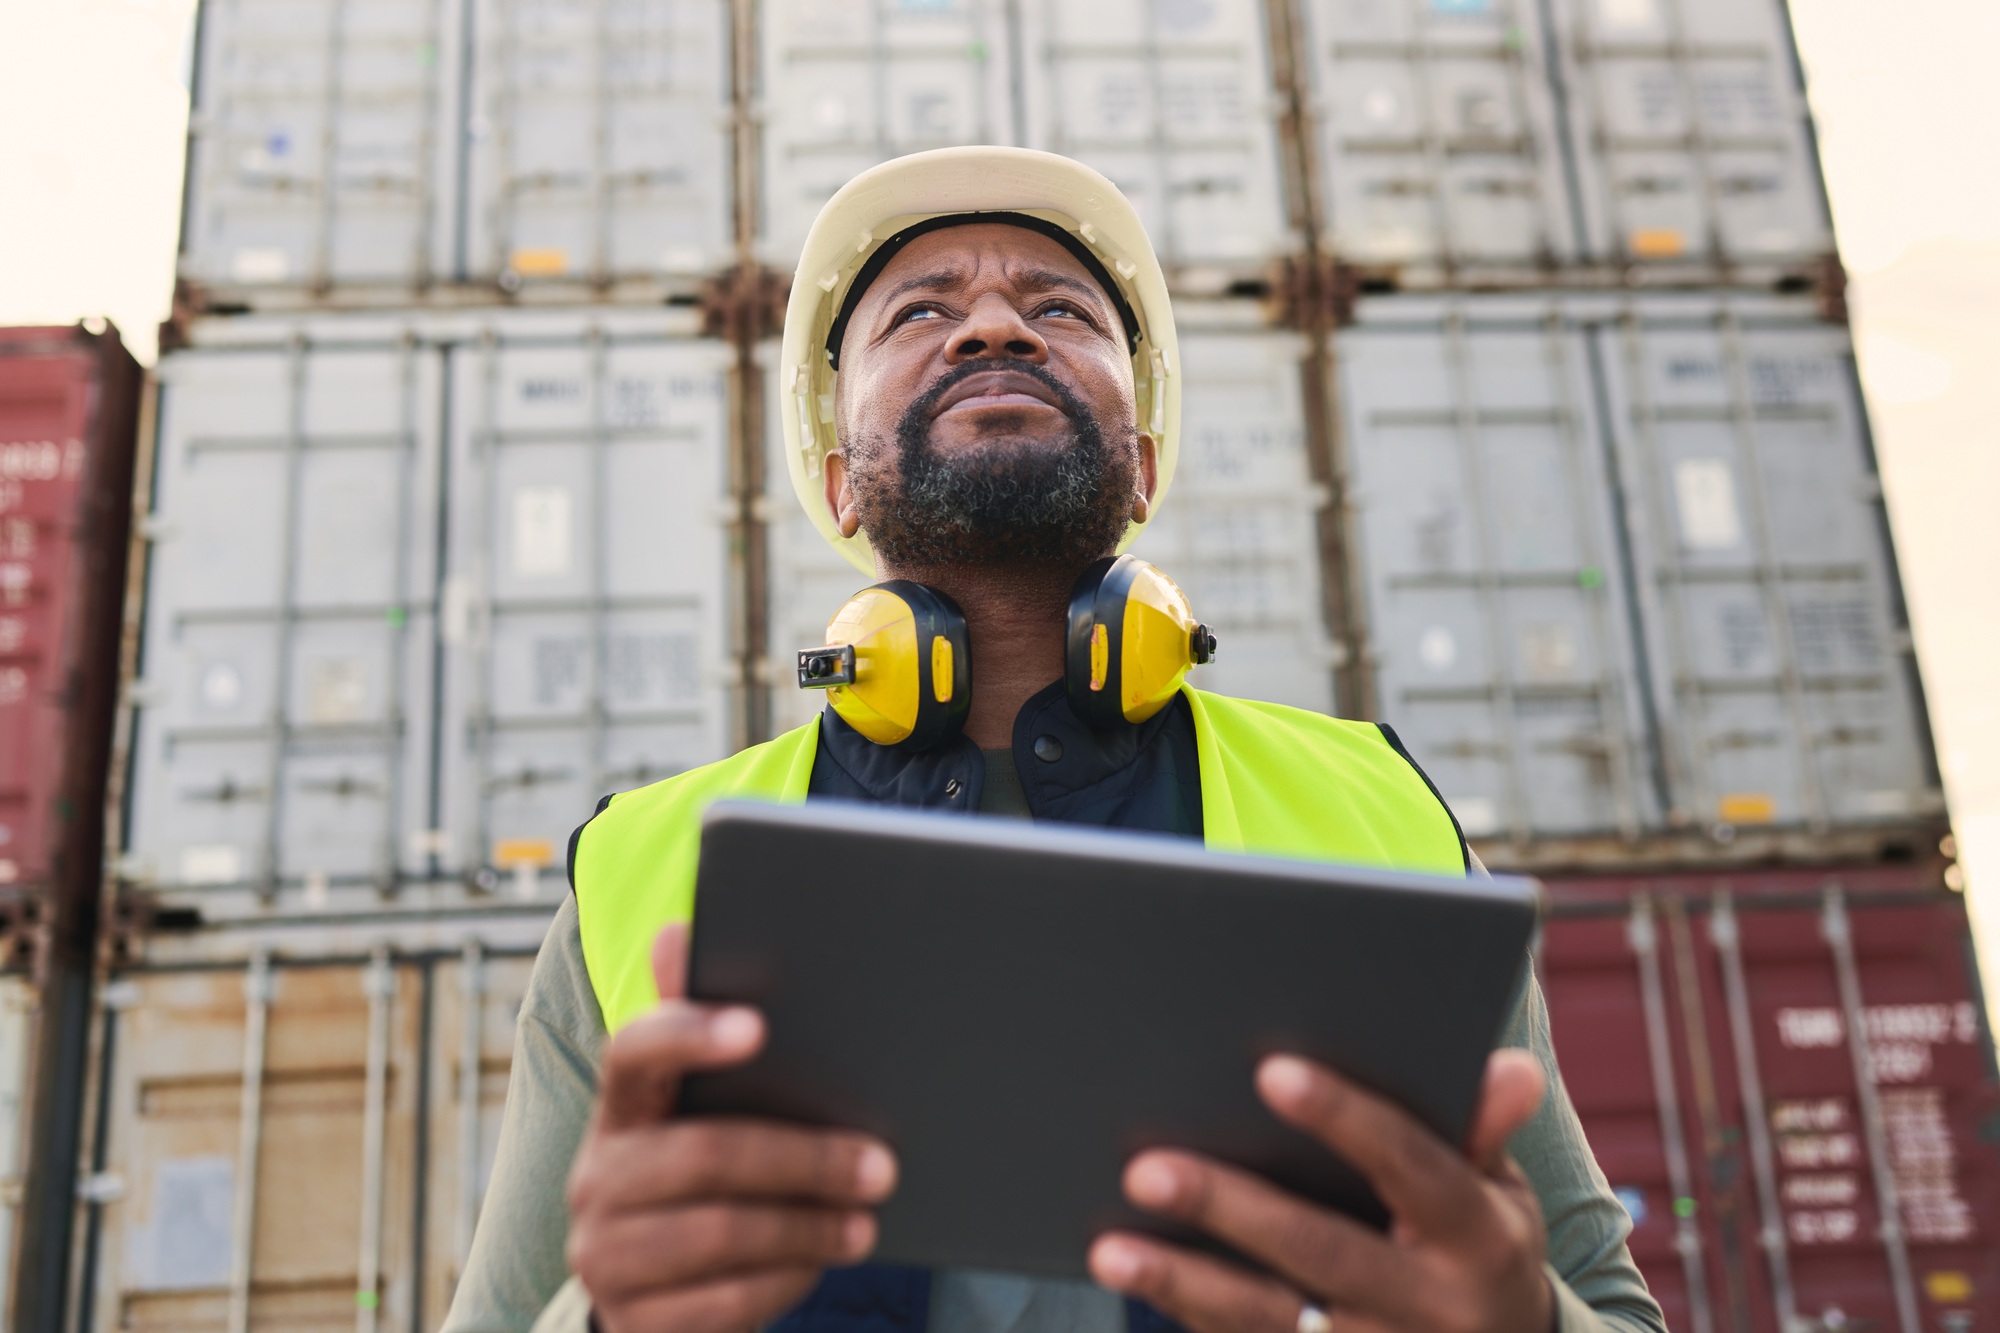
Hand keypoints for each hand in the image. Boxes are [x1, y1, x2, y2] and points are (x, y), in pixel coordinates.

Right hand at [566, 924, 898, 1332]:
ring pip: (718, 1232)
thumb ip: (696, 1028)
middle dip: (803, 1158)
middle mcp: (595, 1180)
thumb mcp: (698, 1110)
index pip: (631, 1054)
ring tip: (867, 1218)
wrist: (662, 1302)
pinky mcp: (633, 1323)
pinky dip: (784, 1280)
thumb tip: (676, 929)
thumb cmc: (702, 1180)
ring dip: (806, 1225)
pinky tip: (823, 1261)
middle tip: (881, 1164)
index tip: (757, 1026)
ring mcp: (606, 1257)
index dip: (688, 1036)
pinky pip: (720, 1302)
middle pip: (702, 1155)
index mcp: (618, 1110)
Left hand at [1088, 1050, 1552, 1332]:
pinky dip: (1191, 1316)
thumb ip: (1482, 1132)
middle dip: (1231, 1208)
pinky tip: (1137, 1280)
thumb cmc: (1481, 1253)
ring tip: (1109, 1248)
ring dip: (1185, 1282)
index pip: (1411, 1167)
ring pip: (1268, 1321)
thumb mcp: (1501, 1199)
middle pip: (1320, 1252)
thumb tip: (1510, 1067)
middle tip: (1146, 1167)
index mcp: (1477, 1240)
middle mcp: (1428, 1308)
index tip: (1271, 1070)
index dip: (1345, 1117)